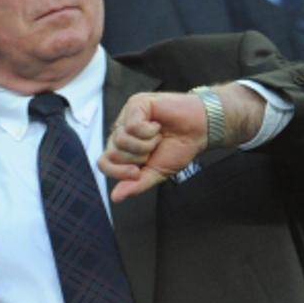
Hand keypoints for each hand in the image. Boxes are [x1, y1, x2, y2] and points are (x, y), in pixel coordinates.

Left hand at [99, 83, 263, 202]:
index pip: (103, 163)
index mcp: (122, 149)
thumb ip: (135, 185)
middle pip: (112, 153)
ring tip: (158, 137)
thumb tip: (115, 197)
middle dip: (138, 157)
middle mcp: (120, 132)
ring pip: (121, 140)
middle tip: (153, 148)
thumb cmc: (178, 148)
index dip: (118, 172)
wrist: (200, 130)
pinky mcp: (136, 104)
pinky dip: (149, 131)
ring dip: (146, 144)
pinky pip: (132, 126)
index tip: (137, 173)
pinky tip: (158, 125)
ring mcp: (126, 117)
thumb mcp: (156, 173)